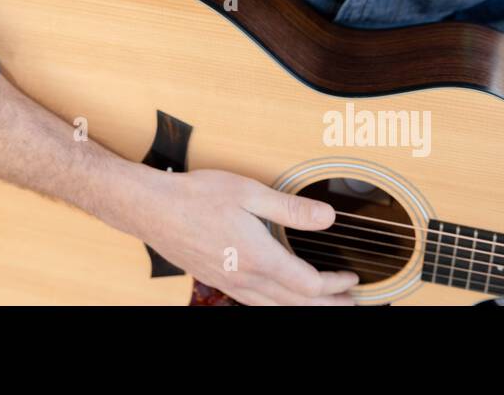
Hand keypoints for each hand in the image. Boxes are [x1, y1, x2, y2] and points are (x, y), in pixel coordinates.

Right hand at [137, 168, 359, 305]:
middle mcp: (246, 279)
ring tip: (324, 307)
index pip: (309, 285)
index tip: (351, 278)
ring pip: (276, 310)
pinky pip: (255, 304)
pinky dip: (278, 307)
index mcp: (259, 258)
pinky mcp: (218, 281)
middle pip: (297, 305)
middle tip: (351, 304)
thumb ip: (291, 208)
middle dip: (328, 307)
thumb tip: (328, 217)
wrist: (152, 209)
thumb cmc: (196, 196)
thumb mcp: (248, 192)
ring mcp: (230, 284)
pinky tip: (280, 299)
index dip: (335, 285)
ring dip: (305, 310)